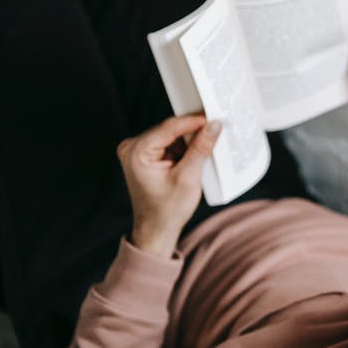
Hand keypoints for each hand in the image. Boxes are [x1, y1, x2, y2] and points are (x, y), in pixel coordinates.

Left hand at [117, 114, 220, 257]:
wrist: (156, 229)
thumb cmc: (167, 210)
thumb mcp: (188, 177)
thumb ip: (200, 148)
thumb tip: (213, 126)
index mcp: (137, 152)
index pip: (169, 127)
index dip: (194, 121)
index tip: (214, 117)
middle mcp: (132, 148)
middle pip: (170, 129)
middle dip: (193, 131)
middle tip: (215, 131)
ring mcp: (137, 151)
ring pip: (171, 135)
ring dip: (188, 140)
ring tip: (205, 148)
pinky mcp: (145, 156)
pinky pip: (168, 143)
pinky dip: (183, 147)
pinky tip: (194, 156)